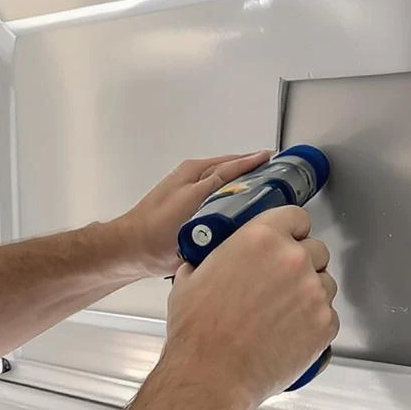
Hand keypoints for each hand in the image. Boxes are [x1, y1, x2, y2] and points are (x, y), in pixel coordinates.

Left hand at [99, 151, 271, 280]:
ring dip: (244, 193)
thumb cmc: (155, 227)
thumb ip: (217, 182)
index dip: (255, 161)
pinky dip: (232, 208)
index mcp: (195, 172)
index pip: (234, 162)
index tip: (274, 159)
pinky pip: (220, 207)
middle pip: (232, 174)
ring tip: (265, 200)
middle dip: (254, 175)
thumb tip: (242, 168)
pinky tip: (241, 221)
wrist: (133, 250)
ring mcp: (194, 199)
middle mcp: (195, 181)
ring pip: (227, 191)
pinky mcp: (192, 217)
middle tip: (277, 181)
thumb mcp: (192, 198)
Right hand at [159, 206, 337, 409]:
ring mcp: (313, 292)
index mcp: (261, 238)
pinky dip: (315, 322)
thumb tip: (208, 260)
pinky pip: (329, 315)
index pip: (296, 216)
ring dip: (311, 292)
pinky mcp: (325, 324)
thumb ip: (210, 259)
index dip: (291, 229)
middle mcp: (293, 259)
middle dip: (302, 263)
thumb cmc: (198, 332)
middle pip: (316, 249)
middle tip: (281, 283)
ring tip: (284, 312)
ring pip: (326, 282)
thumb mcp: (190, 278)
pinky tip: (291, 332)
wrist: (212, 375)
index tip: (288, 239)